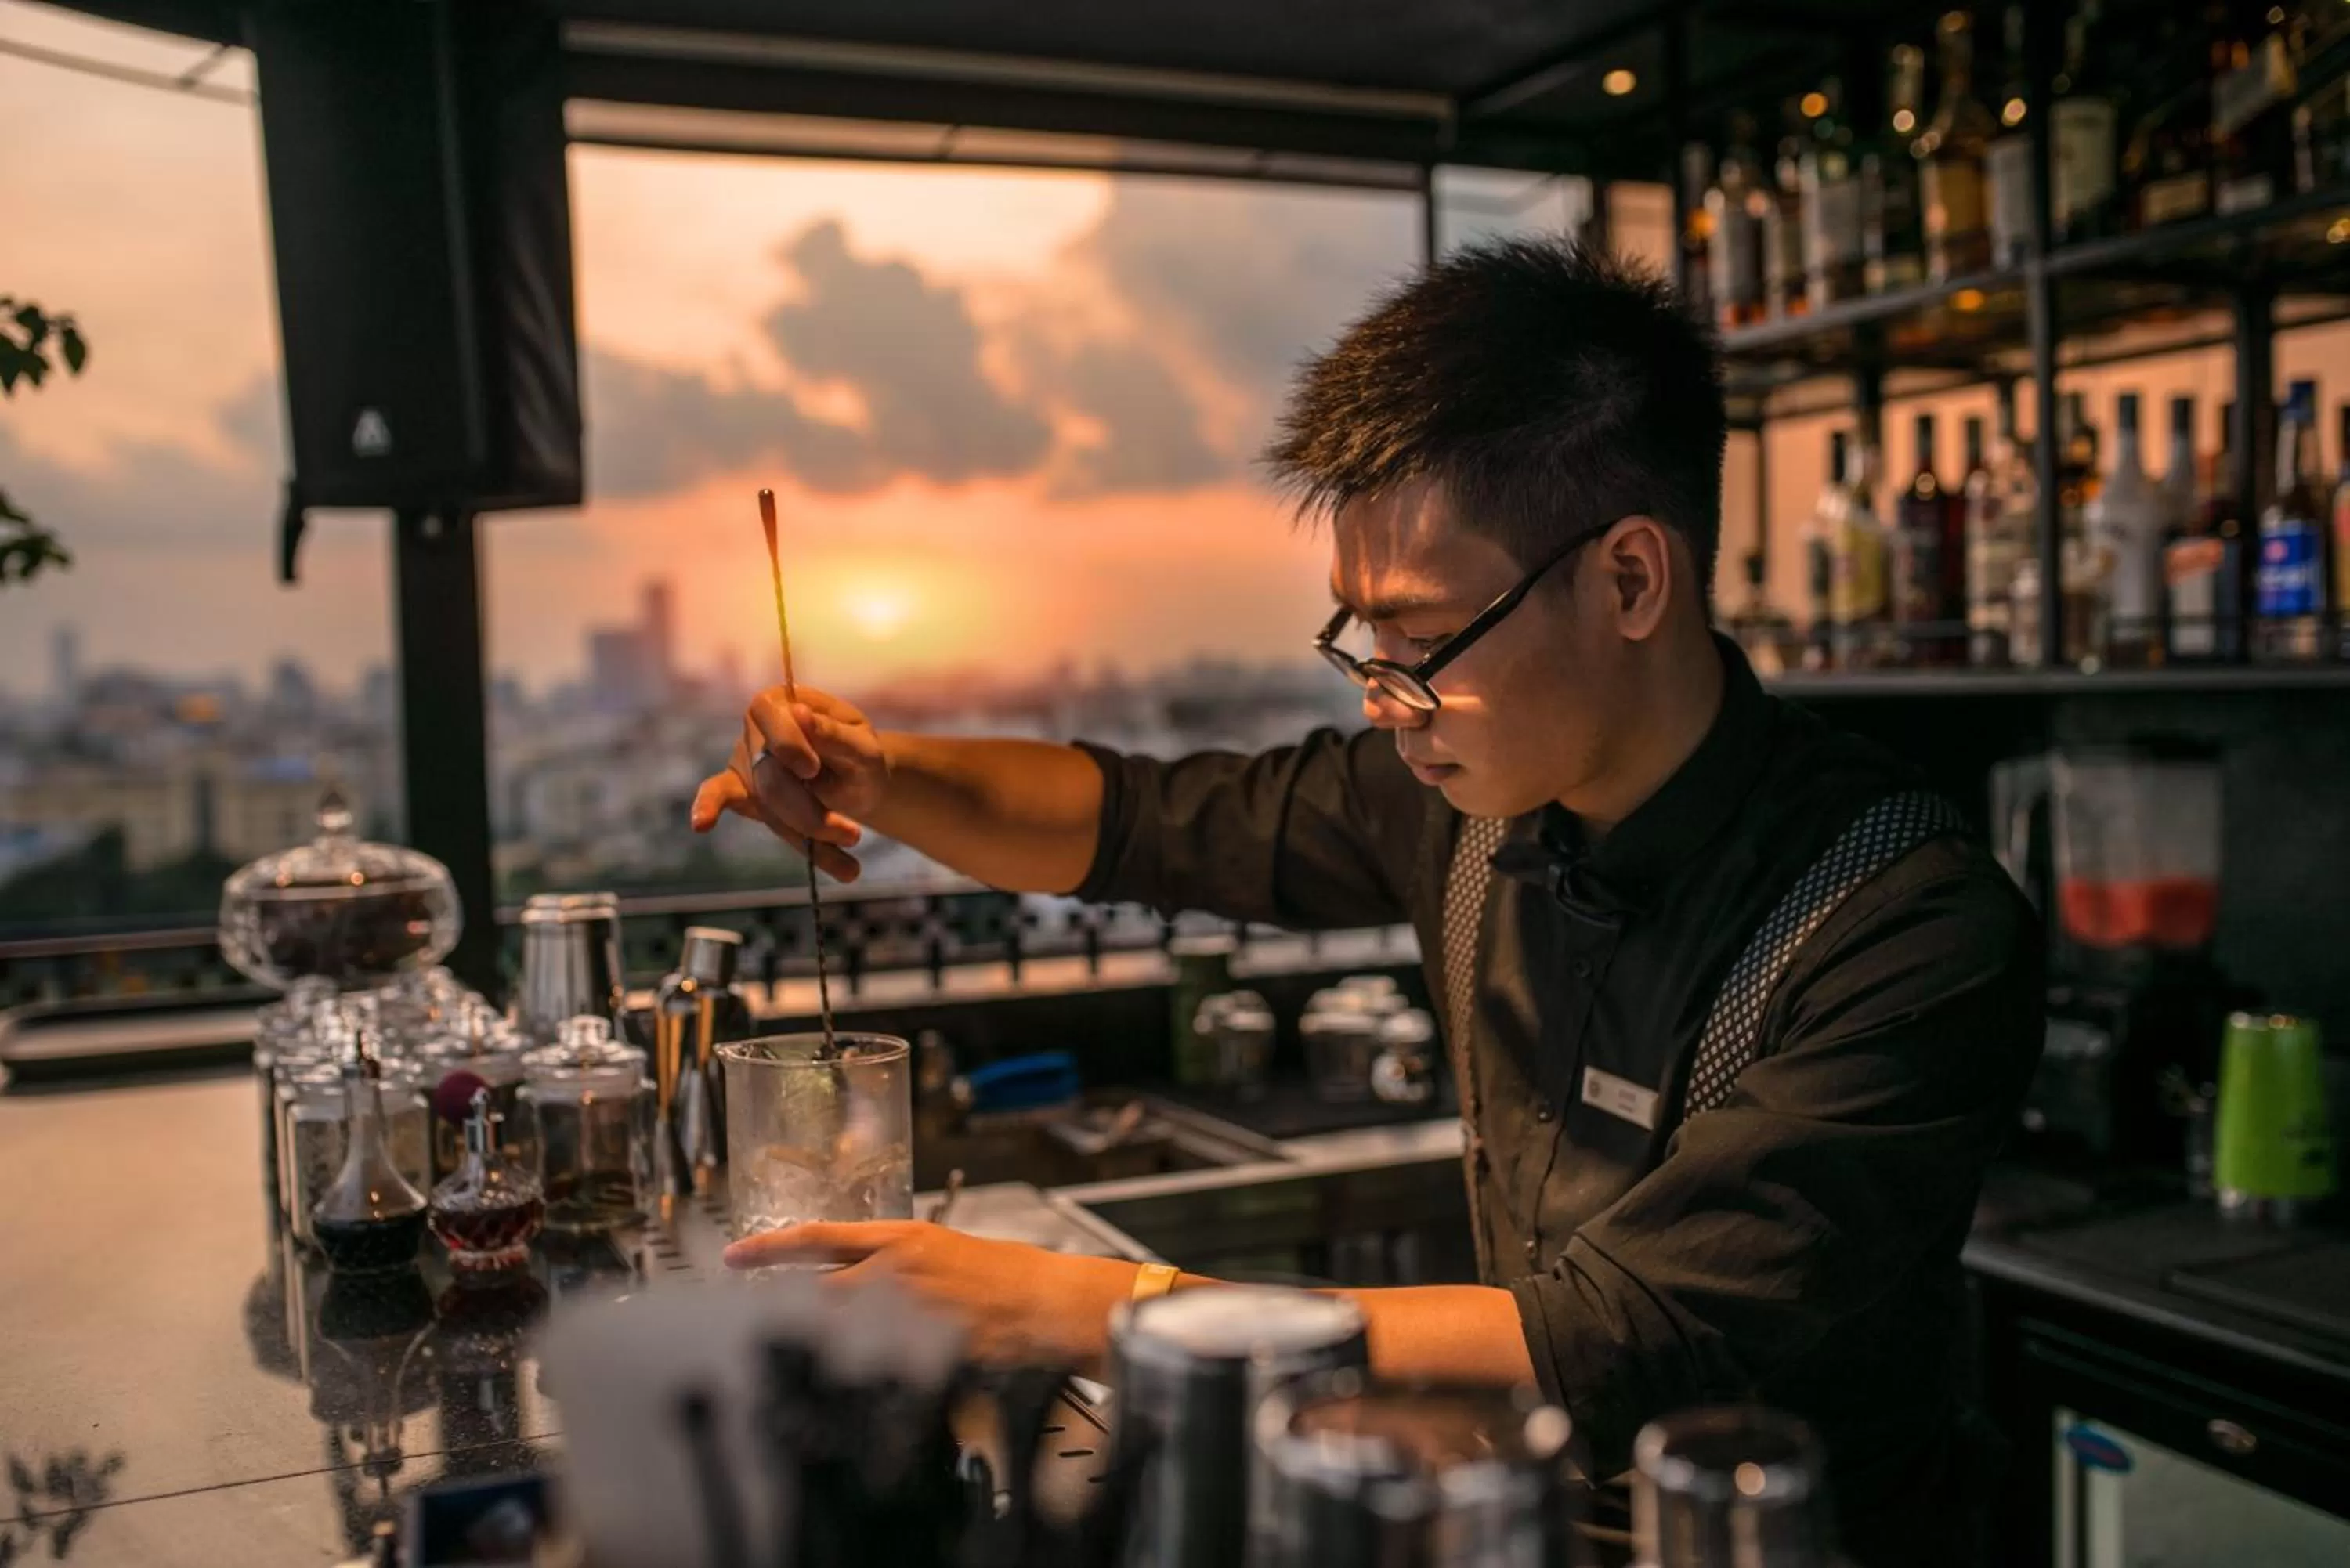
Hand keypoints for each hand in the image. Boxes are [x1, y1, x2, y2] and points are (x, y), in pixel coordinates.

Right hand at [690, 686, 889, 881]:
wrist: (860, 782)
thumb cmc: (860, 756)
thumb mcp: (862, 745)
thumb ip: (833, 733)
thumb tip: (798, 712)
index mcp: (783, 702)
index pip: (770, 718)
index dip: (788, 745)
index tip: (812, 769)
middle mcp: (756, 729)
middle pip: (769, 776)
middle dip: (810, 813)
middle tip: (853, 836)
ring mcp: (745, 762)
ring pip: (766, 806)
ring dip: (808, 838)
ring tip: (850, 866)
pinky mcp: (741, 792)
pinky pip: (721, 797)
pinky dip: (709, 808)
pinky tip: (700, 822)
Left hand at [722, 1220, 1139, 1368]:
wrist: (1047, 1301)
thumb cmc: (1004, 1275)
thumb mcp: (944, 1251)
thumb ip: (896, 1262)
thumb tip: (858, 1277)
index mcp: (902, 1238)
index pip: (820, 1239)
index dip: (770, 1248)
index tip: (734, 1256)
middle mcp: (898, 1270)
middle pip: (816, 1289)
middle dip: (780, 1305)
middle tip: (752, 1315)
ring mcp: (908, 1311)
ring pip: (840, 1327)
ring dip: (821, 1339)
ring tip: (811, 1349)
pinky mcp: (922, 1347)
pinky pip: (875, 1360)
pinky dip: (860, 1368)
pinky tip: (859, 1375)